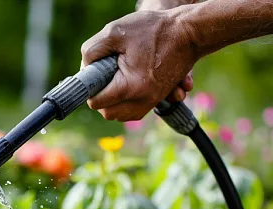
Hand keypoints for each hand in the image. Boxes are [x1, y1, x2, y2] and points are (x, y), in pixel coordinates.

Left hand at [80, 9, 198, 120]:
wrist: (188, 31)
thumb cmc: (152, 29)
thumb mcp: (114, 32)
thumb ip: (92, 51)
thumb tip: (84, 69)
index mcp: (130, 86)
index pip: (97, 102)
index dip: (89, 89)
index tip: (92, 76)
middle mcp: (142, 100)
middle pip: (108, 113)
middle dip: (100, 99)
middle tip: (101, 80)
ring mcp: (152, 102)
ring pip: (121, 116)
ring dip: (112, 104)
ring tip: (111, 83)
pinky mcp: (157, 100)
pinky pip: (134, 112)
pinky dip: (125, 105)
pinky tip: (123, 88)